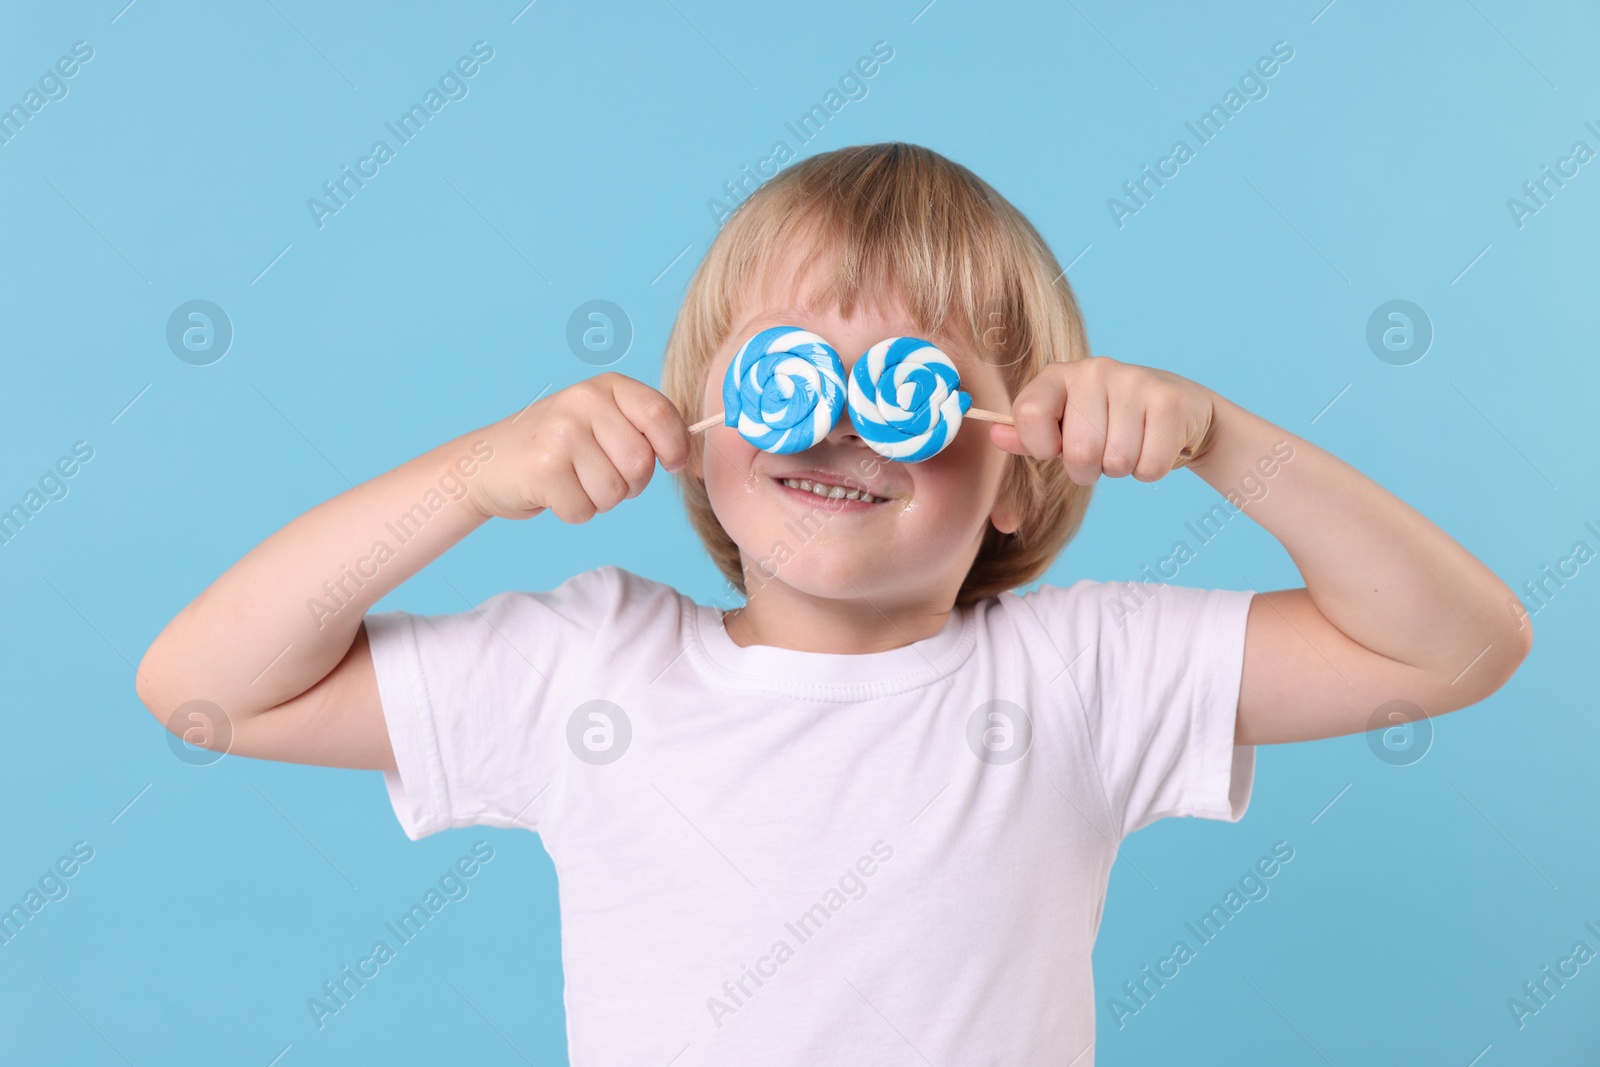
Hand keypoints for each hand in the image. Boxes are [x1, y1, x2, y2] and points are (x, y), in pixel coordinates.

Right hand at [467, 372, 690, 521]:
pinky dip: (573, 512)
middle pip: (641, 464)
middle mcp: (582, 402)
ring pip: (615, 493)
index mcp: (606, 386)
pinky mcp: (543, 469)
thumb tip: (691, 460)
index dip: (676, 448)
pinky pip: (584, 511)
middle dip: (630, 484)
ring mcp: (560, 433)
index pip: (661, 415)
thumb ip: (642, 430)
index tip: (674, 464)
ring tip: (573, 481)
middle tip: (600, 475)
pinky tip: (553, 492)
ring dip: (599, 500)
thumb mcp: (601, 421)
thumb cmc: (556, 448)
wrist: (487, 463)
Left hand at [990, 356, 1215, 484]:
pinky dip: (1150, 470)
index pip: (1027, 415)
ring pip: (1116, 463)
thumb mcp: (1063, 428)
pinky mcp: (1168, 402)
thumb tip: (995, 435)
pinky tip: (1153, 444)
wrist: (1179, 411)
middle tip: (1101, 453)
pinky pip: (1149, 467)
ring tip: (1130, 444)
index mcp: (1058, 375)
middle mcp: (1094, 370)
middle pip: (1078, 452)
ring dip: (1122, 469)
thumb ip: (1029, 435)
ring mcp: (1134, 381)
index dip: (1041, 446)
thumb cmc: (1108, 424)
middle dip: (1088, 470)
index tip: (1057, 446)